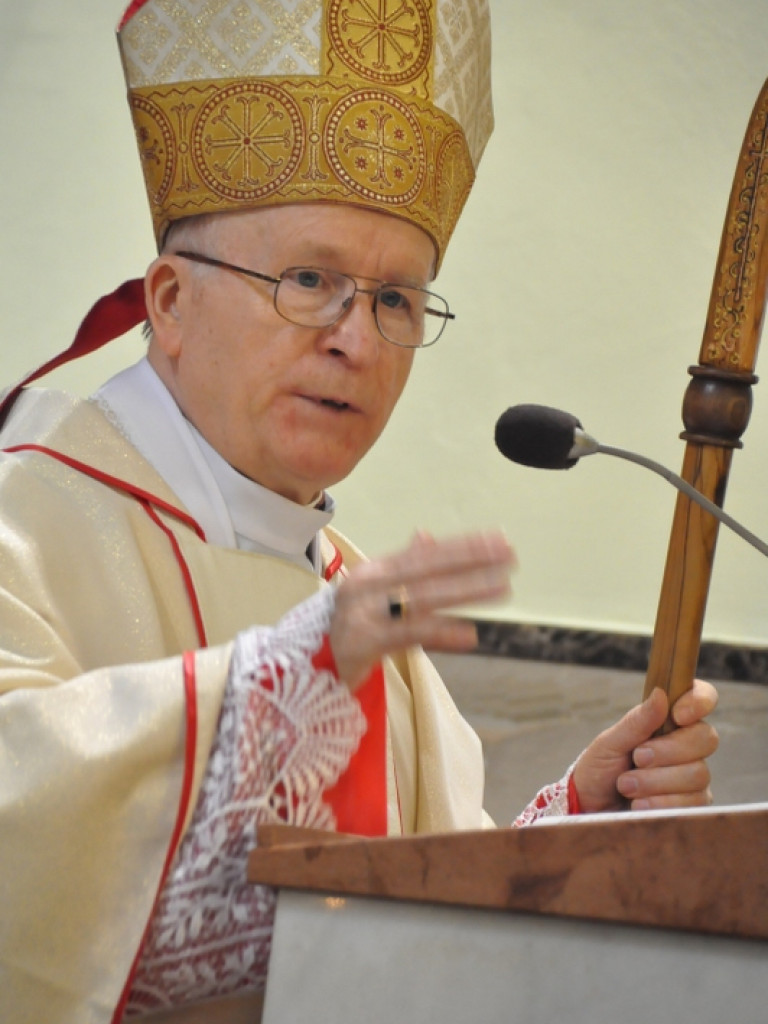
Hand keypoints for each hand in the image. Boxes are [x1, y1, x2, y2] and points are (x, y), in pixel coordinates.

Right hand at [329, 530, 513, 688]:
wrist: (303, 666)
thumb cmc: (347, 627)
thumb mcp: (373, 592)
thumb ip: (403, 566)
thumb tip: (426, 534)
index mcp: (375, 570)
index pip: (426, 553)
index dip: (463, 545)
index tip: (499, 540)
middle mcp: (367, 585)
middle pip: (427, 569)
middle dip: (471, 561)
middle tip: (510, 556)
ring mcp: (363, 613)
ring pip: (421, 597)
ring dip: (464, 591)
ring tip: (501, 587)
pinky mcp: (361, 643)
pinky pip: (408, 634)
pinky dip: (441, 632)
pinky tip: (469, 634)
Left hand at [572, 680, 718, 812]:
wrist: (589, 809)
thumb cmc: (598, 771)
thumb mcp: (610, 743)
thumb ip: (637, 721)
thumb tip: (660, 694)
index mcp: (668, 721)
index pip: (702, 698)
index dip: (699, 701)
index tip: (678, 715)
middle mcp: (686, 747)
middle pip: (706, 738)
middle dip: (668, 751)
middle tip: (637, 758)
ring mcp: (692, 777)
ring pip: (697, 774)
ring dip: (655, 781)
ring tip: (626, 786)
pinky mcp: (692, 806)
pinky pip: (692, 803)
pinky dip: (660, 803)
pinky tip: (638, 804)